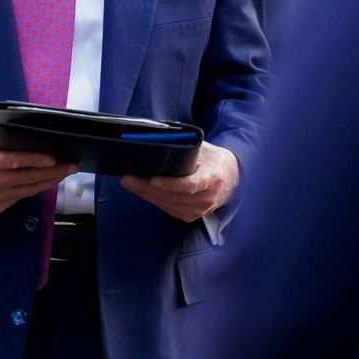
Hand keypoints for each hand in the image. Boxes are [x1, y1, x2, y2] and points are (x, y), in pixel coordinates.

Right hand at [0, 125, 74, 215]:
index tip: (55, 158)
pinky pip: (20, 197)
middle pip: (29, 178)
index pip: (17, 162)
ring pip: (28, 190)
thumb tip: (13, 129)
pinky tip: (44, 180)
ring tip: (64, 172)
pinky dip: (34, 189)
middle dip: (54, 172)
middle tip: (70, 165)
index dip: (38, 160)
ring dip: (49, 182)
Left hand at [121, 141, 238, 222]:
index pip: (190, 184)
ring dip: (145, 194)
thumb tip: (158, 142)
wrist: (230, 179)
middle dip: (146, 187)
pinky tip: (141, 190)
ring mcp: (200, 210)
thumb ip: (186, 148)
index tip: (152, 179)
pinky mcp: (191, 216)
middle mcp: (207, 197)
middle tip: (128, 177)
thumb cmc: (213, 161)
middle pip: (172, 196)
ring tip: (129, 182)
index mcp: (213, 177)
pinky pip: (167, 209)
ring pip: (167, 204)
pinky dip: (153, 199)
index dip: (170, 184)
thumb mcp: (204, 149)